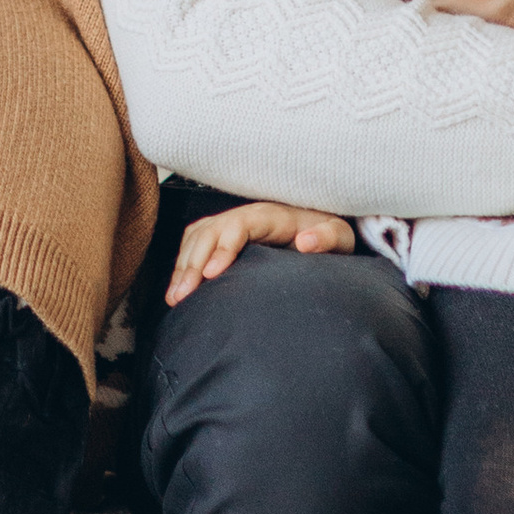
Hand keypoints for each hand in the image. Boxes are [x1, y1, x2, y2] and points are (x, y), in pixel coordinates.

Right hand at [167, 200, 355, 299]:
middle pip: (209, 232)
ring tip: (174, 298)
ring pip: (197, 237)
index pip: (237, 226)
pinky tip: (178, 287)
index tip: (212, 275)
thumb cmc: (328, 236)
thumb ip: (327, 238)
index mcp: (270, 215)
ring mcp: (232, 224)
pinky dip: (182, 262)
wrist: (323, 230)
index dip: (222, 248)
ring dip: (182, 266)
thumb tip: (305, 242)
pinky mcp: (225, 235)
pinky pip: (195, 242)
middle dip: (192, 263)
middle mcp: (246, 216)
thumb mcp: (339, 237)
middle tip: (182, 296)